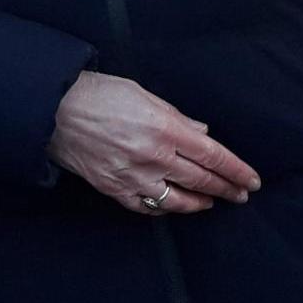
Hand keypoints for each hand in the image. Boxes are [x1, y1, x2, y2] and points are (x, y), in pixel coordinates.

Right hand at [47, 72, 260, 214]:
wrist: (51, 108)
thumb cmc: (96, 93)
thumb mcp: (142, 94)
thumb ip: (176, 117)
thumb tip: (201, 134)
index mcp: (165, 128)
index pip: (214, 156)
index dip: (237, 171)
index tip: (251, 180)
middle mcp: (154, 156)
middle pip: (202, 180)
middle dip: (226, 189)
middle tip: (241, 195)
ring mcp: (133, 176)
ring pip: (178, 200)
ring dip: (200, 203)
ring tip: (211, 202)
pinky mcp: (114, 188)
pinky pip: (146, 207)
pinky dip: (163, 208)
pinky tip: (172, 205)